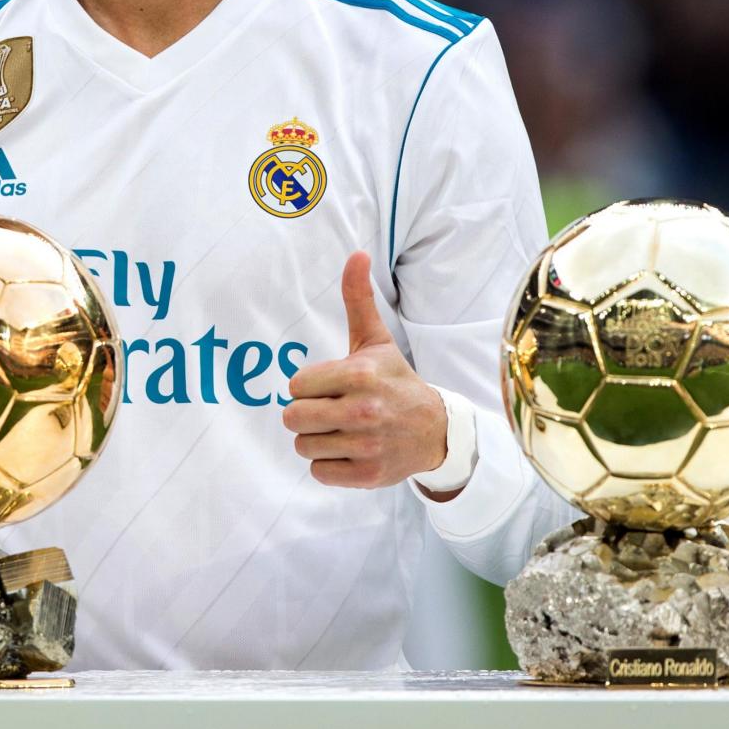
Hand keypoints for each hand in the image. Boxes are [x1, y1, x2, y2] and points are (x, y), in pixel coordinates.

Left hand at [283, 251, 448, 489]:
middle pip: (292, 418)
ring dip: (316, 439)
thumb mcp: (376, 341)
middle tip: (331, 410)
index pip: (295, 385)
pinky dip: (328, 464)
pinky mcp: (367, 475)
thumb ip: (359, 299)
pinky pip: (318, 472)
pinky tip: (350, 449)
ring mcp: (366, 445)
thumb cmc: (395, 381)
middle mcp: (363, 411)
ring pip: (303, 446)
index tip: (330, 386)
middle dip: (306, 414)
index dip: (308, 386)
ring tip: (341, 429)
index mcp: (359, 374)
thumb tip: (357, 253)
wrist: (436, 430)